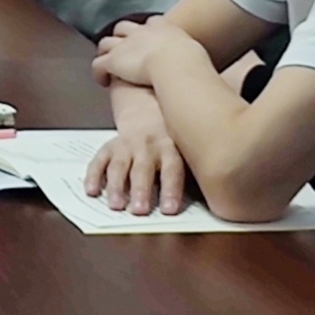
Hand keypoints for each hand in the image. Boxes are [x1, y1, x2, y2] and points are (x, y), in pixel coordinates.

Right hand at [84, 86, 192, 215]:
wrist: (151, 104)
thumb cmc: (176, 134)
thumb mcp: (191, 143)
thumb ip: (201, 162)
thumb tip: (222, 192)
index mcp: (171, 146)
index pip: (173, 169)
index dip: (171, 189)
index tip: (170, 210)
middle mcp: (149, 145)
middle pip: (143, 168)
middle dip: (141, 189)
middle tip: (139, 210)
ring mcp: (128, 145)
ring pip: (120, 165)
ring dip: (117, 186)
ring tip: (115, 205)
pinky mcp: (112, 145)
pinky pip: (100, 160)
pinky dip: (94, 175)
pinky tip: (92, 191)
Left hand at [91, 15, 200, 91]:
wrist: (175, 63)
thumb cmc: (190, 60)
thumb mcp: (194, 51)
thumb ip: (191, 54)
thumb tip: (199, 65)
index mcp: (161, 28)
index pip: (150, 24)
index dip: (146, 31)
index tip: (147, 39)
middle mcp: (140, 32)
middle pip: (123, 28)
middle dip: (120, 37)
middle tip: (122, 50)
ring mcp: (124, 45)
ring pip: (106, 43)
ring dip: (106, 53)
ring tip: (108, 64)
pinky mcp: (113, 61)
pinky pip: (98, 65)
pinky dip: (99, 73)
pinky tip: (102, 81)